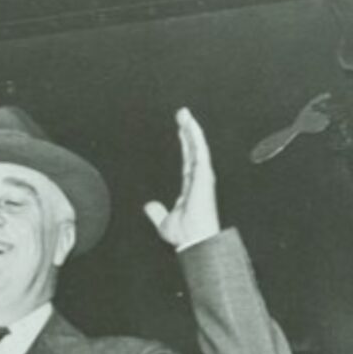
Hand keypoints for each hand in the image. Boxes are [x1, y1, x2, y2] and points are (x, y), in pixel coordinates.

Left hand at [144, 107, 220, 247]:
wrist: (192, 240)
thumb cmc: (183, 234)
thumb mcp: (163, 221)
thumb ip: (156, 212)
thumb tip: (148, 206)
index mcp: (191, 186)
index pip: (188, 160)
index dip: (185, 144)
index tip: (181, 130)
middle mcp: (199, 179)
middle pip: (193, 149)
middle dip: (188, 130)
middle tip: (182, 114)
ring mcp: (203, 176)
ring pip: (197, 146)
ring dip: (192, 129)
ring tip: (184, 113)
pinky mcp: (204, 175)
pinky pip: (200, 151)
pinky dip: (196, 138)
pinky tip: (191, 125)